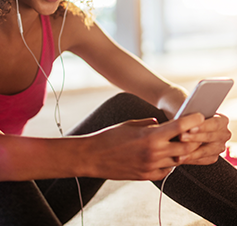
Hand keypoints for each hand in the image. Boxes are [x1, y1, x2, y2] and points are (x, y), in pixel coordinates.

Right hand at [83, 113, 204, 180]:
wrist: (92, 156)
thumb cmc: (108, 137)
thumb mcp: (129, 124)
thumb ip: (147, 123)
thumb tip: (159, 123)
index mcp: (150, 136)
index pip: (180, 127)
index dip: (193, 120)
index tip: (199, 116)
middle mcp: (154, 152)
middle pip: (186, 147)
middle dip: (191, 140)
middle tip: (190, 133)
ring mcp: (151, 166)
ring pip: (178, 161)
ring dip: (179, 152)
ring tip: (174, 144)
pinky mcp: (146, 175)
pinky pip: (166, 170)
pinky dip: (168, 163)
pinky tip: (161, 156)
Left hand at [178, 113, 230, 164]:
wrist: (178, 119)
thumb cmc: (181, 110)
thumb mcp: (183, 108)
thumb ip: (187, 112)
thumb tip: (183, 116)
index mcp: (221, 120)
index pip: (215, 123)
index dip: (203, 126)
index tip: (190, 128)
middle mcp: (223, 134)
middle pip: (211, 137)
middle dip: (194, 138)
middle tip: (181, 137)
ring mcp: (218, 146)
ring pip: (206, 151)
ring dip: (191, 151)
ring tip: (178, 151)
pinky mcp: (211, 156)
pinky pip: (202, 159)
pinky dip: (190, 159)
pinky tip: (179, 158)